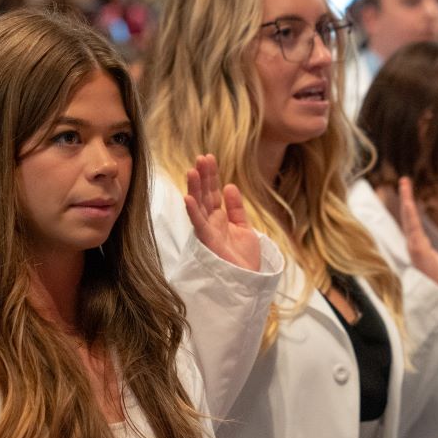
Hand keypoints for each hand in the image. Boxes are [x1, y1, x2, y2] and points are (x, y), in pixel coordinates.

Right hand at [184, 154, 260, 271]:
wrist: (248, 280)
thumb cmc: (244, 259)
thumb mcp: (244, 228)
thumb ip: (236, 209)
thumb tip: (230, 186)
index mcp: (219, 218)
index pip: (213, 192)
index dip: (211, 175)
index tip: (209, 158)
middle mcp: (211, 223)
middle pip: (205, 195)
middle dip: (203, 176)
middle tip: (201, 157)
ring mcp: (208, 231)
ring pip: (199, 206)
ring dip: (195, 188)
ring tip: (192, 170)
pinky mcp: (207, 242)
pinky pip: (198, 224)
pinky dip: (193, 211)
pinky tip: (188, 197)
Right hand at [398, 178, 437, 287]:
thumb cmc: (436, 282)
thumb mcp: (435, 264)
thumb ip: (430, 254)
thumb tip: (429, 245)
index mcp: (417, 246)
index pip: (411, 222)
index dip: (408, 206)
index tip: (406, 190)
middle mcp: (413, 245)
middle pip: (407, 218)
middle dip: (405, 198)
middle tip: (404, 180)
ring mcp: (415, 247)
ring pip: (409, 221)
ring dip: (406, 202)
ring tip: (405, 185)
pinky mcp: (419, 251)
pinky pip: (414, 230)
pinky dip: (410, 216)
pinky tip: (409, 204)